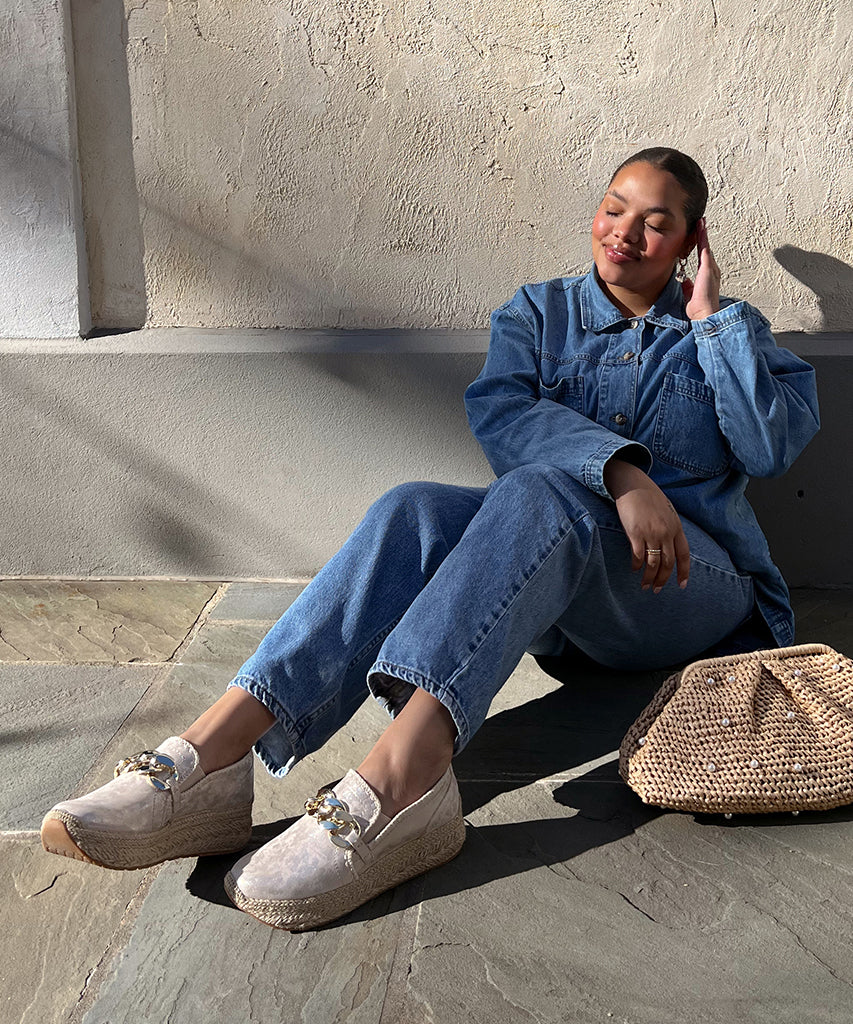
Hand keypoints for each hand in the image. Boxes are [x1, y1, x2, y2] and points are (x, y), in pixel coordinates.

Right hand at [603, 460, 689, 591]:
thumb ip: (669, 528)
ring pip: (653, 563)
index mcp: (676, 527)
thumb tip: (667, 544)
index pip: (684, 555)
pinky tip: (634, 569)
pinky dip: (637, 565)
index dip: (683, 572)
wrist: (633, 484)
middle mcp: (666, 532)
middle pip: (668, 563)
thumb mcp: (666, 511)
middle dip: (663, 579)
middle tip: (657, 590)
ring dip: (649, 577)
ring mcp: (651, 533)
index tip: (681, 585)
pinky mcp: (635, 533)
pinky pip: (638, 556)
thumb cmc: (647, 496)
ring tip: (644, 585)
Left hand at [684, 218, 720, 320]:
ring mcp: (710, 267)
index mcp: (707, 275)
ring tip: (700, 222)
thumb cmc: (699, 307)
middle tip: (701, 223)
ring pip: (706, 246)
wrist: (705, 313)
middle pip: (706, 248)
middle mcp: (711, 269)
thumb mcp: (690, 294)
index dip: (701, 245)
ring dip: (703, 233)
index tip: (699, 235)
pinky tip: (701, 229)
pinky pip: (704, 249)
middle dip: (703, 235)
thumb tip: (684, 280)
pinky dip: (703, 238)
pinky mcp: (708, 267)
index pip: (703, 256)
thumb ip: (688, 286)